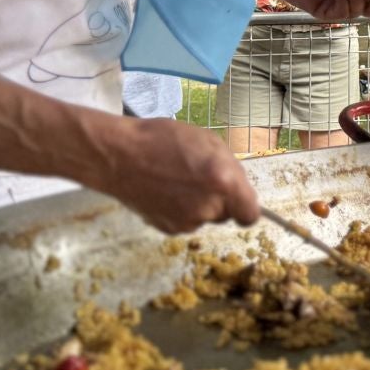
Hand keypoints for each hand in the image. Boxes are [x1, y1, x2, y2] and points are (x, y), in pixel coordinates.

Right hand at [95, 117, 258, 233]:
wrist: (119, 156)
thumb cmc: (164, 140)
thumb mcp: (208, 141)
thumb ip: (230, 168)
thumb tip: (238, 188)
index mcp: (224, 183)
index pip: (250, 215)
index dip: (246, 207)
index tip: (238, 198)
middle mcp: (208, 208)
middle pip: (226, 214)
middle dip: (219, 199)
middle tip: (200, 177)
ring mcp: (187, 222)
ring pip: (204, 217)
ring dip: (199, 204)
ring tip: (177, 180)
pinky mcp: (167, 229)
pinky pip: (184, 221)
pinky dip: (180, 210)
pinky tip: (165, 190)